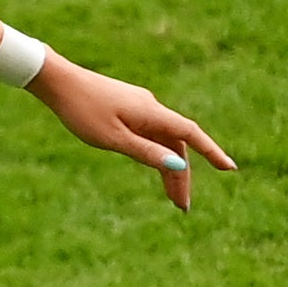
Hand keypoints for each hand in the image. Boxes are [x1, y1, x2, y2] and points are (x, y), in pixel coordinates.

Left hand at [36, 57, 235, 209]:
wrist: (57, 80)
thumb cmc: (82, 110)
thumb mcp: (113, 138)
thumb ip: (146, 152)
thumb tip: (179, 166)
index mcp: (152, 114)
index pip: (191, 135)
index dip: (212, 152)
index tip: (230, 168)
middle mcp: (151, 108)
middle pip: (176, 145)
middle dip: (182, 176)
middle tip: (181, 206)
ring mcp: (140, 107)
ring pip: (163, 141)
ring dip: (168, 168)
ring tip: (171, 198)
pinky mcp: (127, 107)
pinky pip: (150, 134)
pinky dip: (156, 153)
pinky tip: (156, 167)